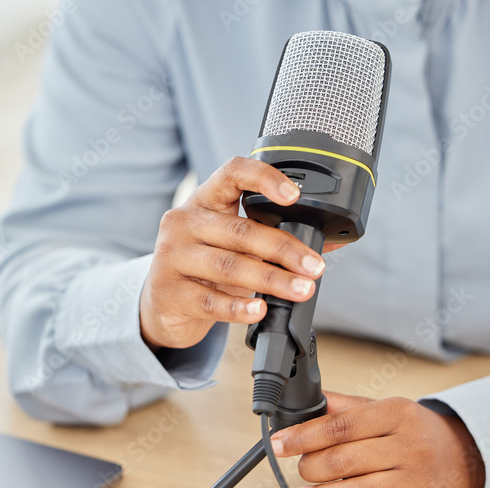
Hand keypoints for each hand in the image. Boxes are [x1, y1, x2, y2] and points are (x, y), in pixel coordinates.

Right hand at [140, 157, 342, 349]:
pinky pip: (210, 301)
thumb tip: (329, 243)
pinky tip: (260, 311)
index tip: (294, 195)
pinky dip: (239, 308)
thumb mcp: (231, 246)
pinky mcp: (168, 292)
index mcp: (203, 201)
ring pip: (229, 266)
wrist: (161, 304)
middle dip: (284, 249)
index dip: (264, 178)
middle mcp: (183, 222)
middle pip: (240, 230)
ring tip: (300, 290)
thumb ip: (270, 241)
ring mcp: (171, 257)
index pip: (232, 174)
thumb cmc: (203, 268)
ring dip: (271, 280)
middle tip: (313, 265)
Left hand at [270, 392, 485, 487]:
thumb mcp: (385, 409)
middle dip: (312, 468)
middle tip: (300, 471)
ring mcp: (420, 480)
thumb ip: (346, 406)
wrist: (467, 458)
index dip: (304, 436)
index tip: (280, 444)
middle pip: (346, 460)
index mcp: (396, 414)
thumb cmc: (415, 434)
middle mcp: (410, 446)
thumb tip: (307, 400)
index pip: (340, 425)